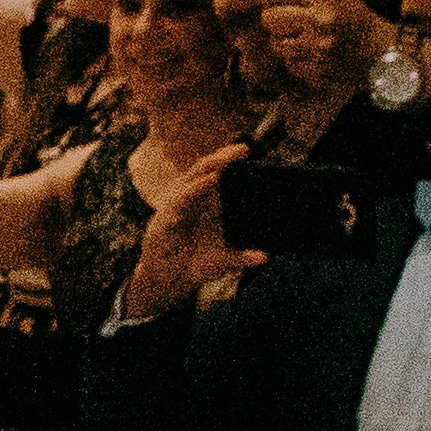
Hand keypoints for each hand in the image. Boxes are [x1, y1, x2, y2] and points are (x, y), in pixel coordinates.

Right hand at [115, 161, 249, 324]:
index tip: (249, 151)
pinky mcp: (165, 220)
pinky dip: (192, 193)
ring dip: (207, 173)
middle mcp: (190, 200)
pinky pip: (179, 203)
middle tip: (243, 149)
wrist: (167, 282)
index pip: (217, 174)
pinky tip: (206, 186)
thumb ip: (241, 258)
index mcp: (204, 204)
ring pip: (190, 182)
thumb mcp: (222, 261)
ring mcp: (176, 208)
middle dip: (223, 158)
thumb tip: (265, 257)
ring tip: (223, 169)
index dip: (230, 161)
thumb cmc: (193, 265)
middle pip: (205, 170)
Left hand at [222, 0, 399, 120]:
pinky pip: (290, 63)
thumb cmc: (355, 19)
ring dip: (288, 42)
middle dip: (276, 21)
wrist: (383, 53)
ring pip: (277, 43)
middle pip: (270, 19)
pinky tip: (319, 56)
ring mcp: (318, 49)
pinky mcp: (317, 71)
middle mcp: (320, 22)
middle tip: (298, 23)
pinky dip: (298, 61)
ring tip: (314, 41)